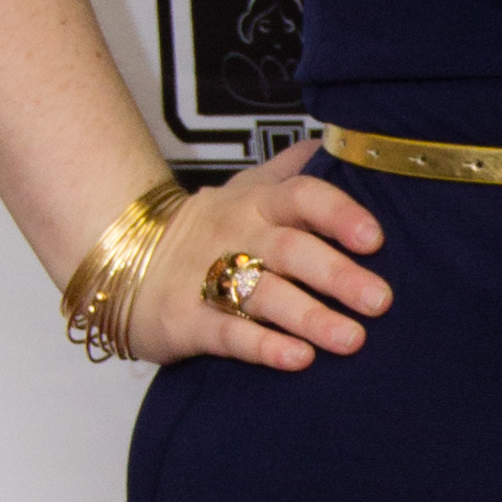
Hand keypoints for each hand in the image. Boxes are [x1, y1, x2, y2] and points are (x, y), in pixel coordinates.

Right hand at [126, 144, 389, 372]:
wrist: (122, 260)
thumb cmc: (207, 230)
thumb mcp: (244, 189)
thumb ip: (291, 171)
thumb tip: (339, 142)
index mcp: (255, 203)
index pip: (300, 196)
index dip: (338, 214)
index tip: (375, 238)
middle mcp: (235, 236)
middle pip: (289, 249)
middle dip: (336, 273)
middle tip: (380, 300)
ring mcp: (206, 278)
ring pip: (263, 294)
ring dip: (310, 316)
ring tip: (351, 338)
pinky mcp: (185, 321)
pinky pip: (228, 334)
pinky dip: (264, 347)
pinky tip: (299, 359)